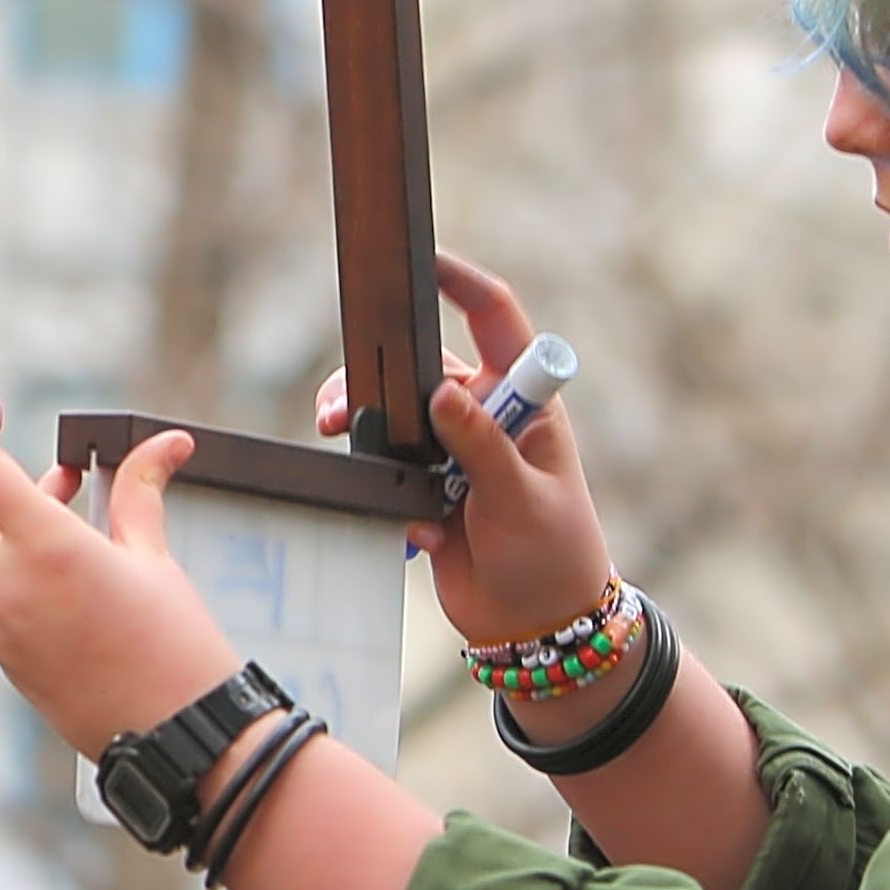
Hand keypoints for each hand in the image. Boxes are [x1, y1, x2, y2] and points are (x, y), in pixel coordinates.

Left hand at [0, 399, 241, 755]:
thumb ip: (141, 491)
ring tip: (61, 494)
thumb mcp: (155, 558)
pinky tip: (60, 557)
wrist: (177, 737)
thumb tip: (164, 443)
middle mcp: (6, 586)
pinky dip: (8, 560)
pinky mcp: (5, 657)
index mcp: (44, 549)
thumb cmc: (177, 648)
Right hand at [308, 250, 618, 647]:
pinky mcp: (426, 491)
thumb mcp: (521, 498)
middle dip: (376, 379)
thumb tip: (443, 391)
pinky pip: (385, 472)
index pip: (496, 320)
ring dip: (363, 428)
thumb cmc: (552, 555)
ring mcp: (454, 455)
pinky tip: (410, 528)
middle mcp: (487, 417)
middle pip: (421, 369)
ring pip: (393, 418)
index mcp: (525, 402)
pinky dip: (379, 489)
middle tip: (338, 409)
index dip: (462, 284)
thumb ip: (482, 445)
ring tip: (336, 438)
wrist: (536, 627)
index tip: (424, 263)